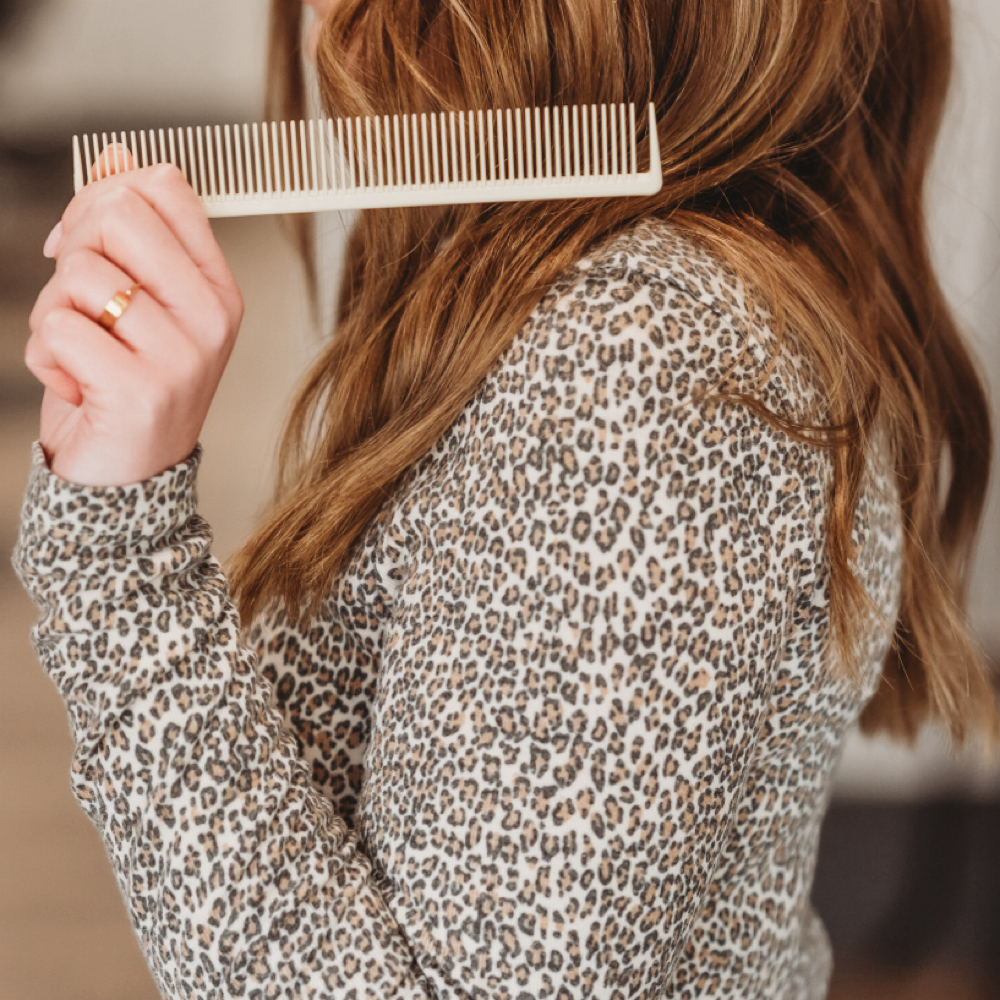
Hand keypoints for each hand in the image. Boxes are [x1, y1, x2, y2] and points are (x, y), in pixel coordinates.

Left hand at [26, 158, 243, 486]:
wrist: (128, 477)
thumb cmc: (128, 385)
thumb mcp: (137, 302)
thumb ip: (128, 231)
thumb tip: (118, 158)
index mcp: (217, 289)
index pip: (164, 189)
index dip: (106, 199)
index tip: (92, 243)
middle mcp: (212, 318)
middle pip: (116, 215)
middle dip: (73, 250)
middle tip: (83, 302)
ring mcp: (183, 356)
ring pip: (77, 273)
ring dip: (52, 312)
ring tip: (82, 352)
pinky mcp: (140, 390)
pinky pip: (56, 328)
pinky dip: (44, 357)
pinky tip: (75, 384)